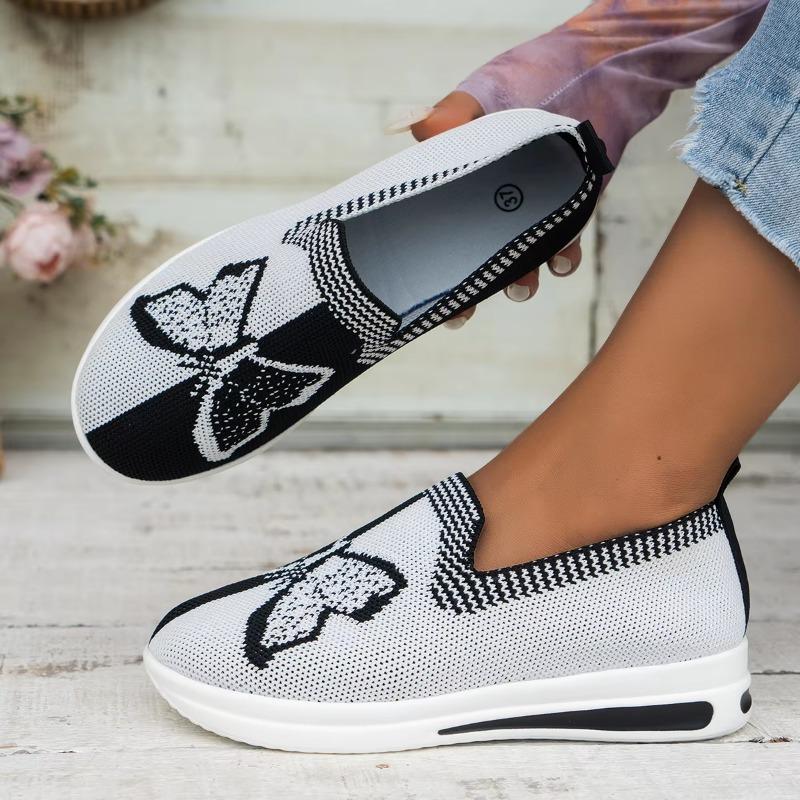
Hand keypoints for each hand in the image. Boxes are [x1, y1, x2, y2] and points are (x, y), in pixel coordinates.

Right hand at [389, 91, 581, 327]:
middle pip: (471, 263)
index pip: (434, 235)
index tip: (419, 297)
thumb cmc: (529, 79)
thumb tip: (412, 131)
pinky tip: (560, 260)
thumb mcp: (482, 96)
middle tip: (459, 316)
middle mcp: (492, 208)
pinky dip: (561, 261)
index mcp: (461, 187)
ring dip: (517, 285)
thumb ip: (449, 115)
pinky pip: (562, 251)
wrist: (598, 69)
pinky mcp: (568, 216)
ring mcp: (530, 216)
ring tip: (519, 287)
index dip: (426, 269)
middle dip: (465, 295)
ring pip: (516, 266)